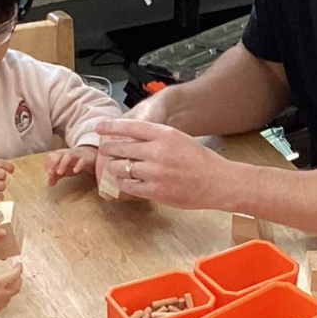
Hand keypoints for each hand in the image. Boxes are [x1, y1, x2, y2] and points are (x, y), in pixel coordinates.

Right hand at [0, 251, 22, 317]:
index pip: (14, 275)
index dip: (18, 269)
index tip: (19, 264)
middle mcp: (3, 294)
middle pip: (17, 285)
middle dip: (19, 278)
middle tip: (17, 273)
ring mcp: (1, 304)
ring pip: (12, 293)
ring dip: (14, 287)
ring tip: (10, 282)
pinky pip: (6, 301)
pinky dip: (6, 295)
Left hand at [45, 145, 97, 185]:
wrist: (90, 156)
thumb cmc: (74, 162)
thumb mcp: (64, 169)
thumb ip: (56, 176)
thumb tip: (49, 184)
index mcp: (60, 155)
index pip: (51, 157)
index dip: (48, 165)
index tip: (48, 174)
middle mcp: (67, 153)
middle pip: (58, 154)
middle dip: (53, 163)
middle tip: (50, 173)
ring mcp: (77, 155)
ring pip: (68, 156)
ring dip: (63, 163)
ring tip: (60, 173)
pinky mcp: (85, 158)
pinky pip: (82, 161)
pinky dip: (78, 165)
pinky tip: (75, 171)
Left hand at [94, 119, 230, 208]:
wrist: (217, 182)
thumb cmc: (200, 160)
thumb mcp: (179, 139)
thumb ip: (157, 137)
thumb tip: (131, 138)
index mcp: (164, 134)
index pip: (130, 127)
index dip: (111, 127)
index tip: (99, 128)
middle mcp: (157, 152)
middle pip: (121, 148)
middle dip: (108, 150)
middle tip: (104, 151)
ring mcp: (155, 172)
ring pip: (121, 168)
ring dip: (115, 168)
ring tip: (116, 168)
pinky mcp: (155, 191)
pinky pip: (129, 186)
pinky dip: (124, 183)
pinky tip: (125, 181)